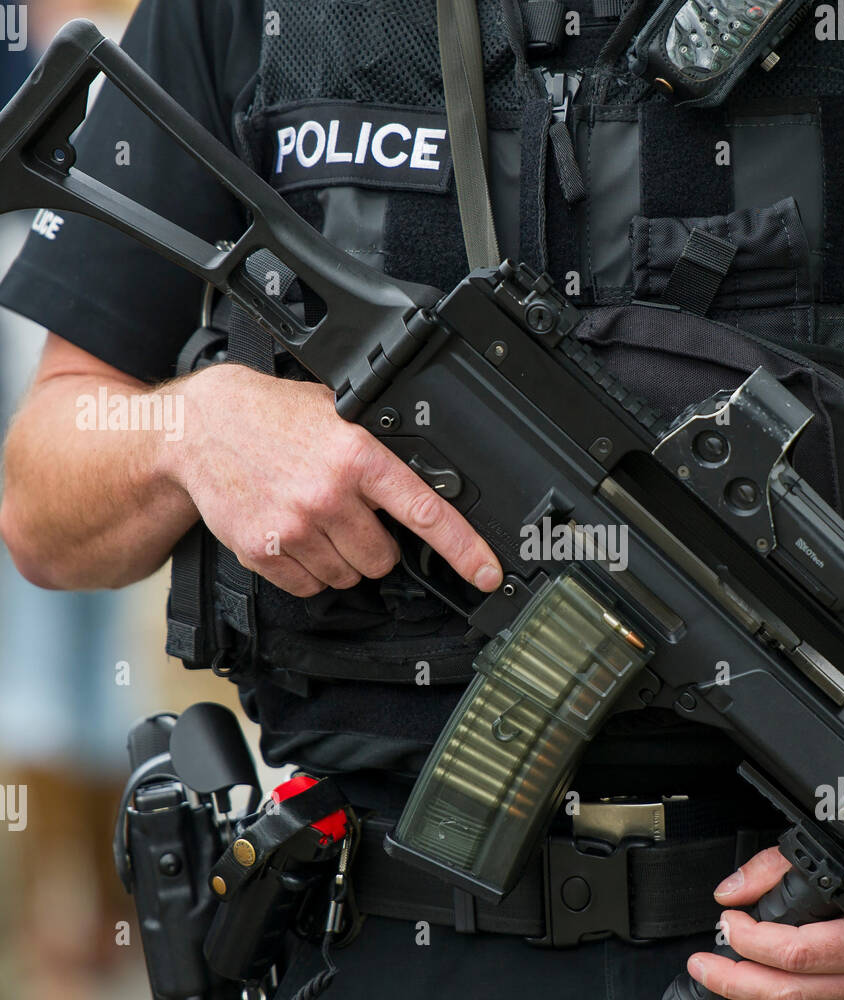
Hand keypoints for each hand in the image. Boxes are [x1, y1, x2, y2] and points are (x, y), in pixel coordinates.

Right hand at [164, 365, 502, 596]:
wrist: (201, 428)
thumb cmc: (273, 418)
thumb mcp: (337, 412)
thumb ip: (379, 447)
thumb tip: (428, 477)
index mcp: (358, 455)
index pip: (425, 512)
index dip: (464, 549)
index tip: (487, 574)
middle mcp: (329, 493)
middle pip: (383, 559)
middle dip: (375, 545)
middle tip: (350, 517)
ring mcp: (294, 526)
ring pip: (348, 576)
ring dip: (340, 558)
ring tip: (315, 519)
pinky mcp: (263, 551)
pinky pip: (309, 587)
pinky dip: (308, 571)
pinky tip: (293, 535)